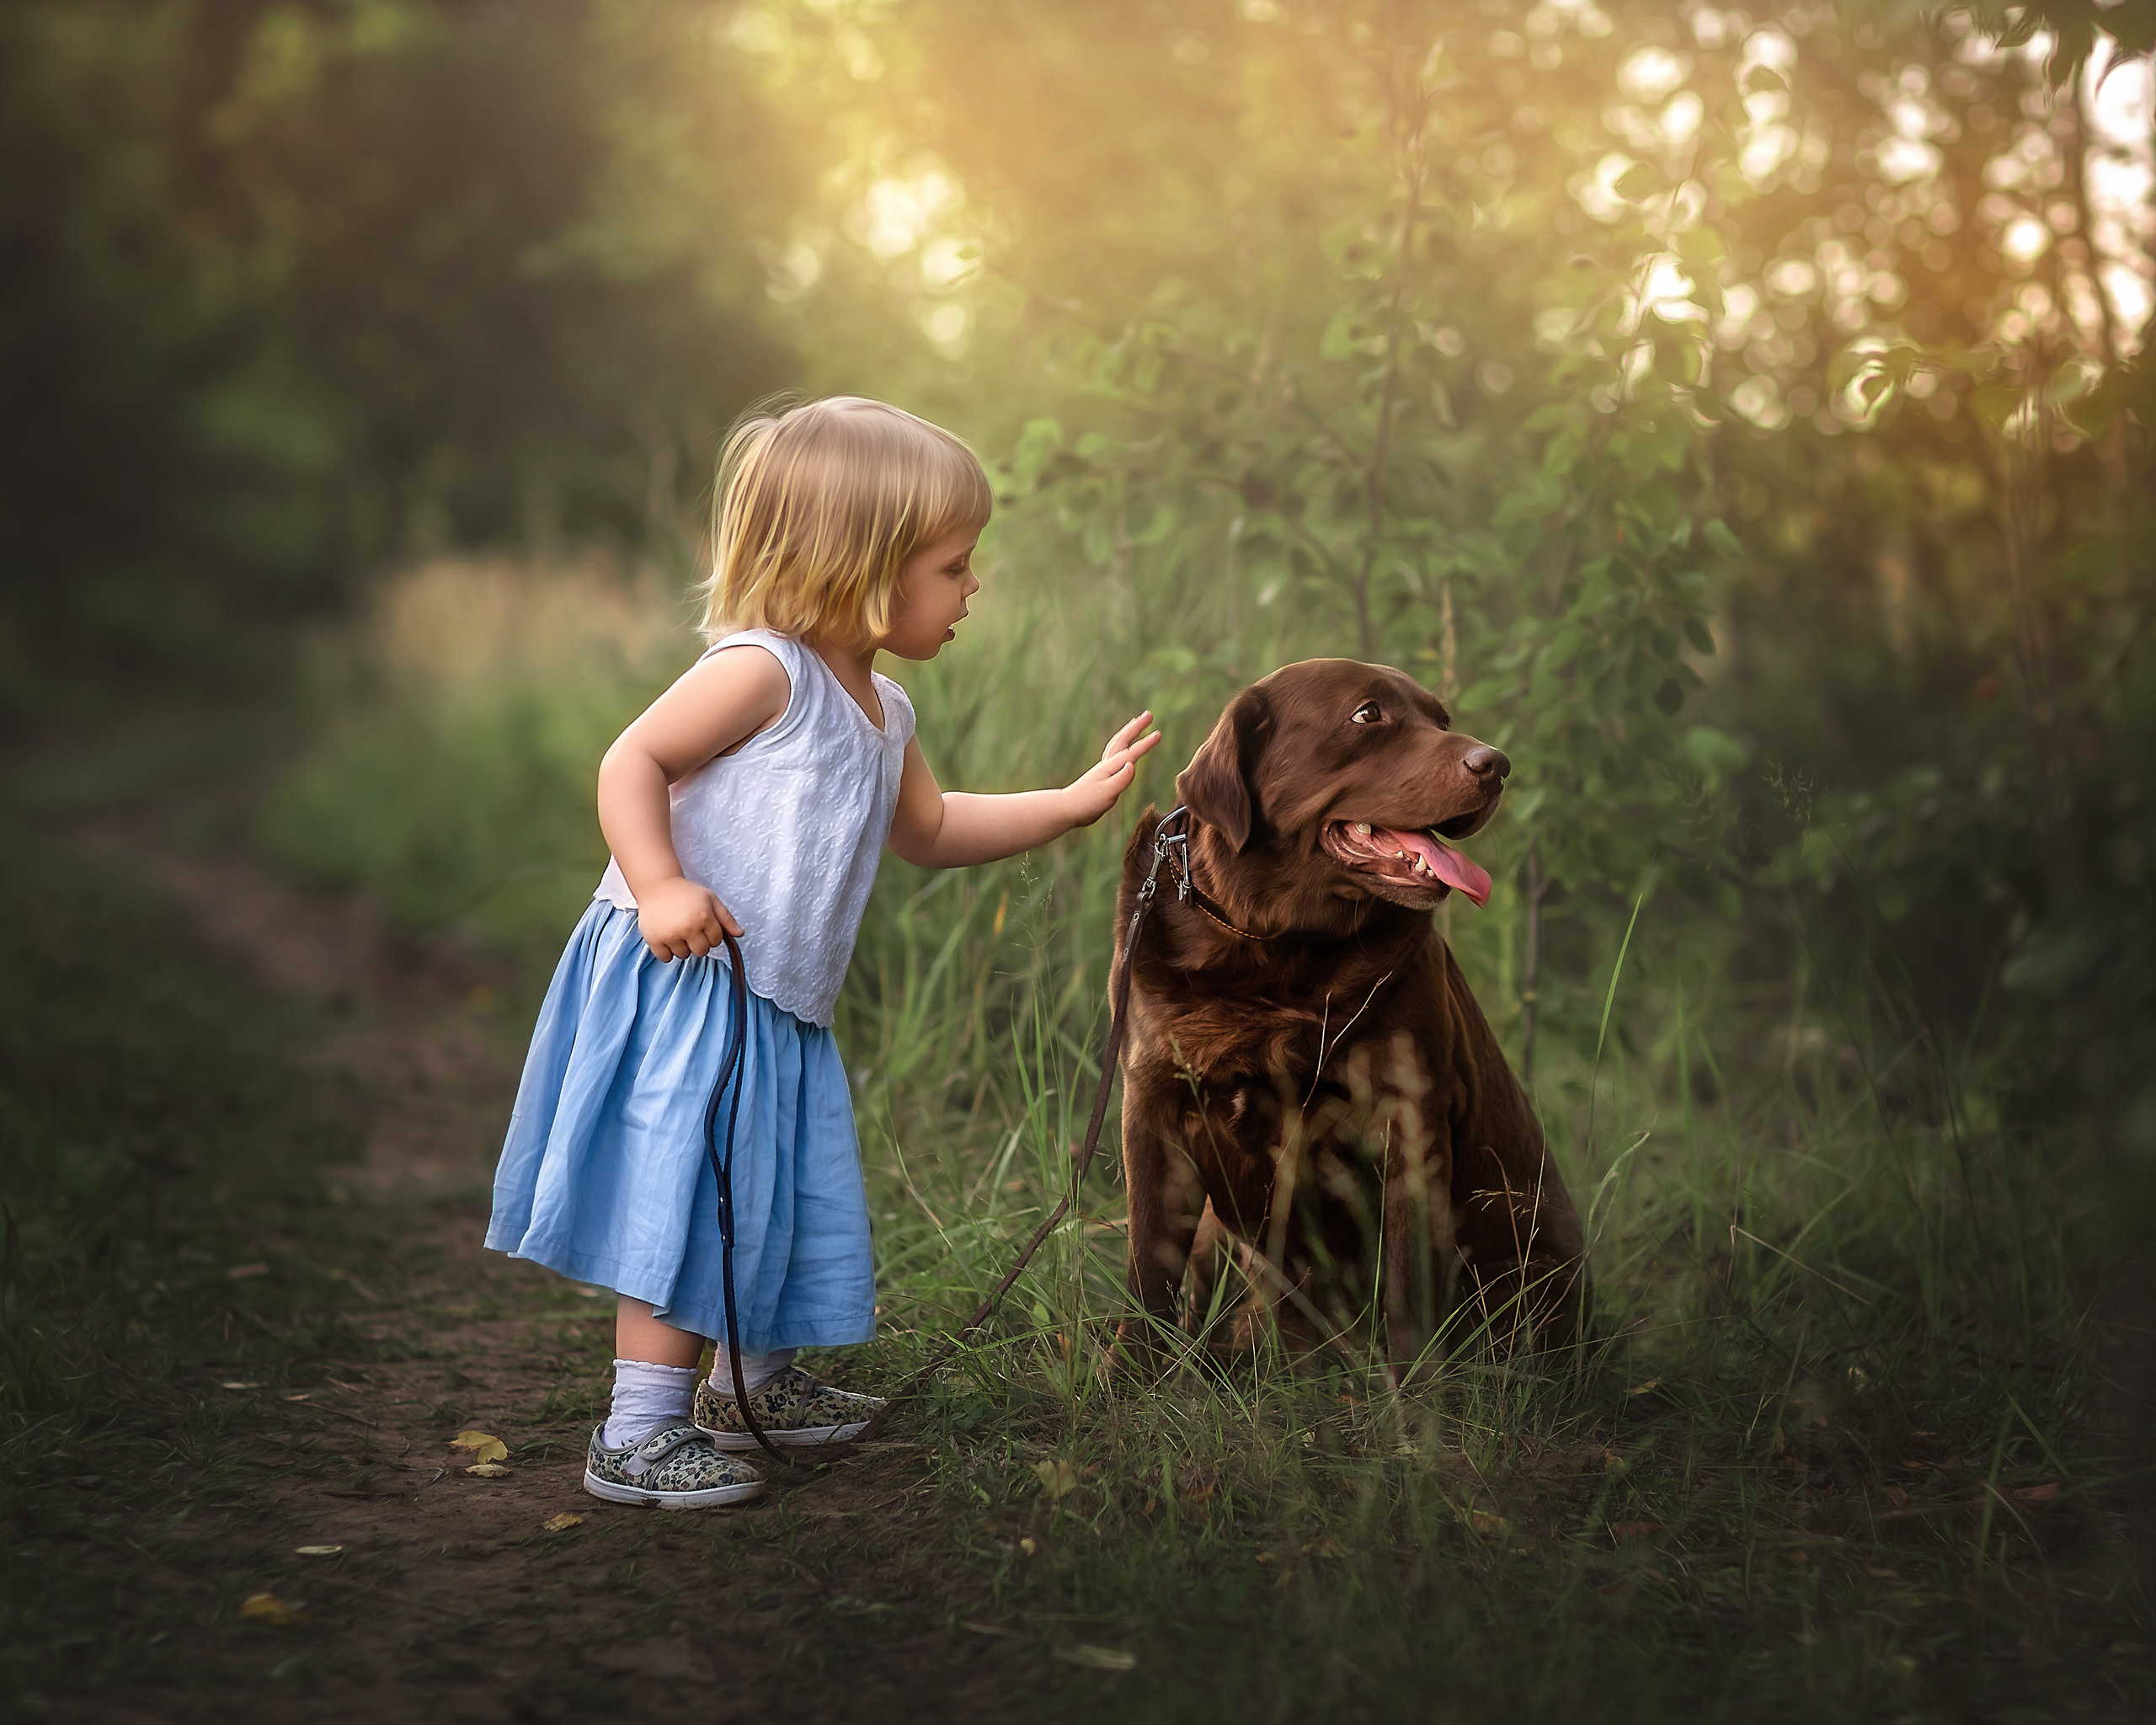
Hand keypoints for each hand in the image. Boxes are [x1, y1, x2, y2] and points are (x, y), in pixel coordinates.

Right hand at [633, 876, 742, 961]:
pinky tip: (666, 937)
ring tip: (677, 930)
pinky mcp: (654, 939)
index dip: (712, 934)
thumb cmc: (686, 893)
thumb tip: (740, 934)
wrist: (657, 886)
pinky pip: (665, 958)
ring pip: (684, 956)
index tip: (703, 925)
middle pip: (701, 951)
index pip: (716, 941)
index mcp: (704, 917)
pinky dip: (667, 952)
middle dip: (699, 943)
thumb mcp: (710, 899)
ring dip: (682, 947)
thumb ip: (726, 918)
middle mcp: (687, 927)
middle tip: (690, 928)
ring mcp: (669, 934)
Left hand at [1061, 711, 1162, 827]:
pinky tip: (1125, 748)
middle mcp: (1107, 764)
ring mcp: (1104, 768)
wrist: (1067, 809)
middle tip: (1149, 715)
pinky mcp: (1102, 775)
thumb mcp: (1107, 793)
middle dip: (1137, 727)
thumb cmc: (1086, 803)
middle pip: (1123, 740)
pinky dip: (1122, 745)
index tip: (1159, 734)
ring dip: (1129, 732)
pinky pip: (1115, 753)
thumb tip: (1132, 766)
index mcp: (1110, 767)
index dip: (1146, 744)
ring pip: (1118, 744)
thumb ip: (1121, 780)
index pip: (1132, 753)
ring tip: (1137, 723)